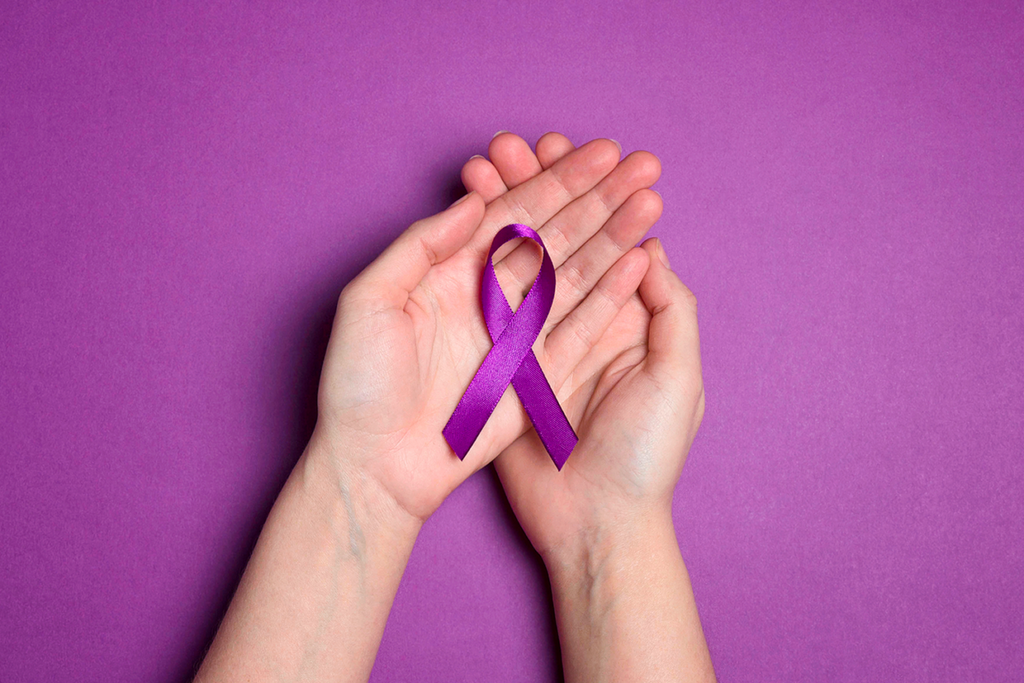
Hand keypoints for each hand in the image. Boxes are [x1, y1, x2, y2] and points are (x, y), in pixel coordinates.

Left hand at [314, 133, 662, 521]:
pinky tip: (638, 260)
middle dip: (599, 198)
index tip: (600, 152)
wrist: (373, 465)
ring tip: (651, 201)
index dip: (557, 180)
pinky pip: (580, 328)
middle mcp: (489, 296)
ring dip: (614, 236)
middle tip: (642, 164)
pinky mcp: (537, 374)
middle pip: (555, 235)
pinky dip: (610, 296)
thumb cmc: (356, 386)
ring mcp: (517, 334)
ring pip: (576, 274)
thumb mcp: (368, 300)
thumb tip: (474, 202)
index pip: (514, 213)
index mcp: (451, 271)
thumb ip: (420, 245)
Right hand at [468, 136, 712, 682]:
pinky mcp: (504, 365)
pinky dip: (476, 263)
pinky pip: (490, 305)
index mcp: (628, 317)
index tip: (558, 149)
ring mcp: (539, 340)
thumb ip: (670, 310)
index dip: (583, 192)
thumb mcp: (675, 378)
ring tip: (479, 171)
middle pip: (556, 239)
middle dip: (534, 189)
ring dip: (501, 214)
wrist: (594, 525)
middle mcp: (582, 320)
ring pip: (519, 261)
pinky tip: (462, 227)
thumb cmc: (643, 456)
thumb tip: (649, 249)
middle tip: (505, 146)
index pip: (603, 236)